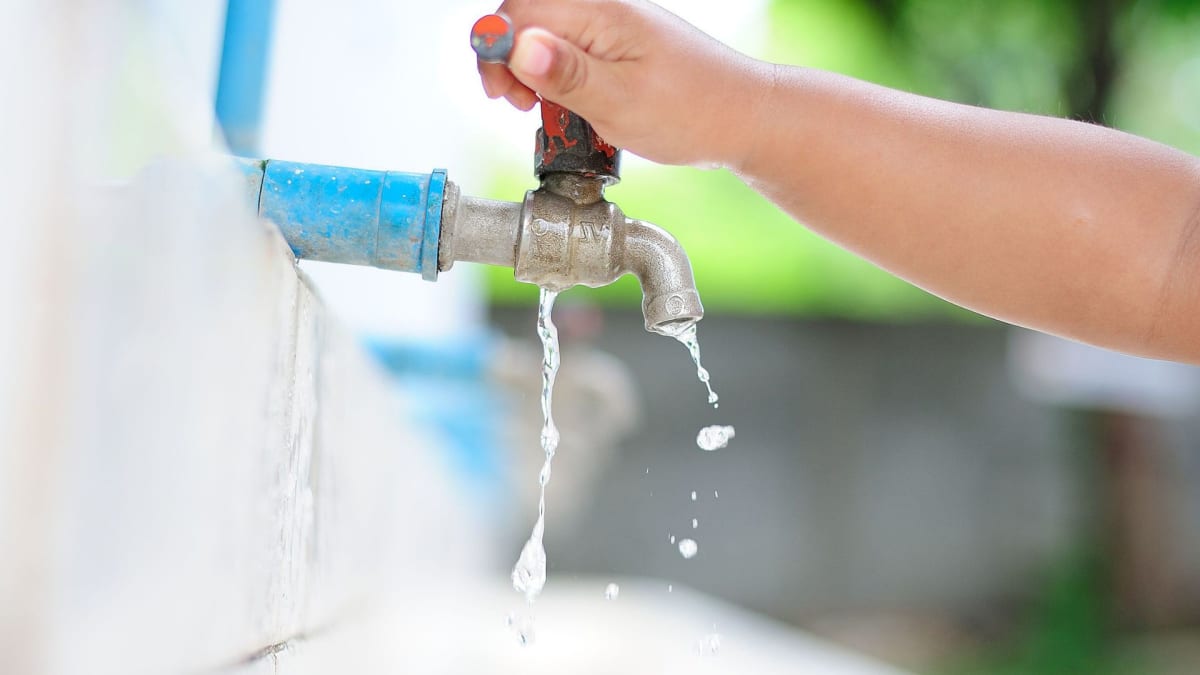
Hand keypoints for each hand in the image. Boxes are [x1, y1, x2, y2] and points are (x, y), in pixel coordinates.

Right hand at [477, 0, 767, 167]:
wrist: (743, 118)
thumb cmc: (691, 111)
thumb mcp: (620, 101)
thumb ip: (565, 74)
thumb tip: (518, 46)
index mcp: (600, 12)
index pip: (519, 11)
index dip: (498, 51)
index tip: (504, 94)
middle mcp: (602, 10)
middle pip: (526, 19)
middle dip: (510, 62)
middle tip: (521, 105)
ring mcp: (610, 28)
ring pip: (544, 39)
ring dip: (533, 75)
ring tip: (544, 110)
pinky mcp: (617, 48)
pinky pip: (569, 54)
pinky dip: (558, 81)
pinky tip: (569, 107)